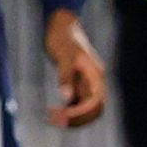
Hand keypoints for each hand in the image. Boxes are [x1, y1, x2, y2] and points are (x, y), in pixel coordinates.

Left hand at [41, 9, 107, 129]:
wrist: (60, 24)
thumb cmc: (62, 37)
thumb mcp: (63, 56)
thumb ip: (65, 76)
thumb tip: (67, 97)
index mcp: (95, 75)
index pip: (95, 102)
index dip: (80, 112)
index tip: (62, 114)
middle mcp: (94, 81)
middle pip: (93, 109)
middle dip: (76, 119)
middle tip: (53, 121)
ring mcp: (86, 82)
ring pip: (85, 108)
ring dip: (71, 117)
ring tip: (51, 119)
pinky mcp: (76, 82)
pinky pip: (76, 102)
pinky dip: (66, 110)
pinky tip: (51, 112)